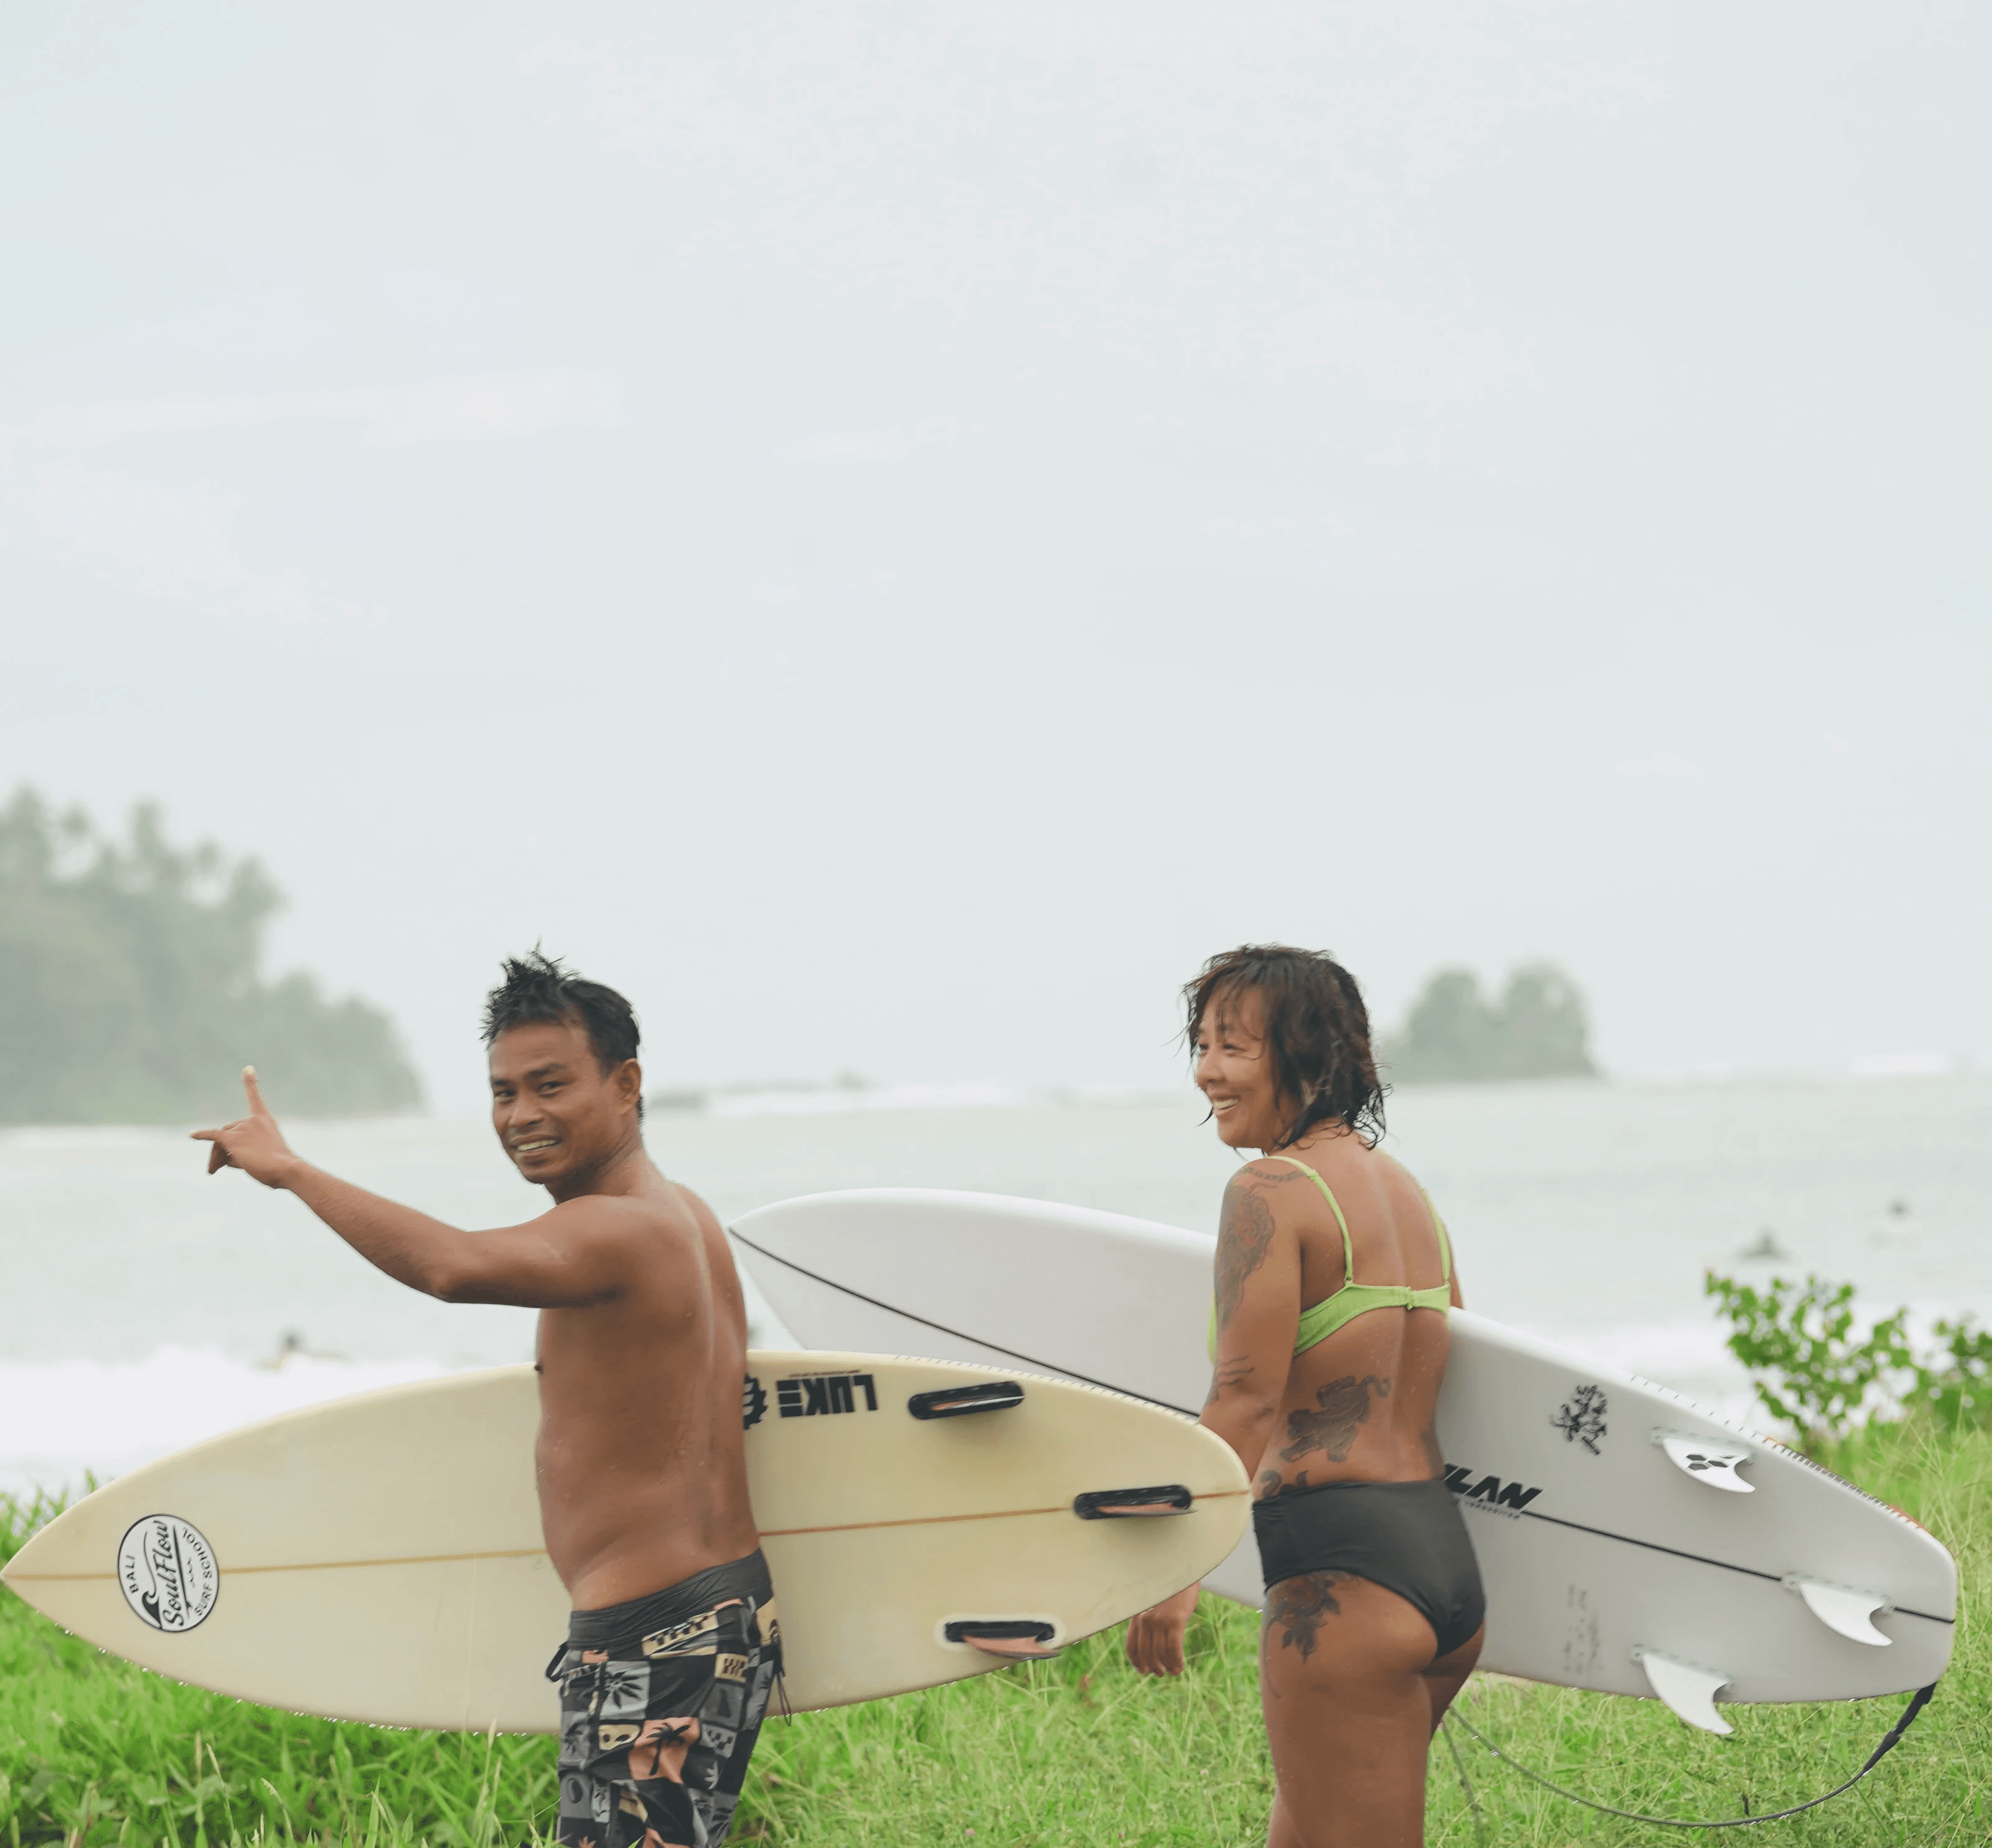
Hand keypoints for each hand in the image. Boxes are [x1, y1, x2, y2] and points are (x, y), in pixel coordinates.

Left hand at [192, 1068, 299, 1188]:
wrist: (285, 1169)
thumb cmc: (278, 1167)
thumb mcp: (262, 1155)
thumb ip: (243, 1150)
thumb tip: (224, 1155)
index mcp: (265, 1120)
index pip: (255, 1098)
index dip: (250, 1082)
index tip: (247, 1068)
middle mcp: (253, 1120)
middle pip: (228, 1131)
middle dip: (221, 1150)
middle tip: (216, 1169)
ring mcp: (243, 1127)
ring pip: (221, 1142)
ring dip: (216, 1157)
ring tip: (213, 1171)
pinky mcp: (233, 1138)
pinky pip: (213, 1136)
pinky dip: (201, 1135)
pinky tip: (192, 1135)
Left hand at [1125, 1582, 1198, 1675]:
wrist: (1183, 1574)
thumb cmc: (1170, 1591)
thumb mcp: (1154, 1605)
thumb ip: (1148, 1621)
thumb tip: (1150, 1647)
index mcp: (1137, 1615)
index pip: (1131, 1645)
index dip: (1136, 1661)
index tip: (1143, 1671)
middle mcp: (1146, 1619)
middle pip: (1146, 1653)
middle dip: (1153, 1667)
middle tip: (1160, 1674)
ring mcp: (1160, 1620)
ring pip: (1161, 1653)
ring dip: (1167, 1666)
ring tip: (1173, 1671)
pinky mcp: (1175, 1621)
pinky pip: (1174, 1649)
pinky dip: (1177, 1661)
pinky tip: (1180, 1667)